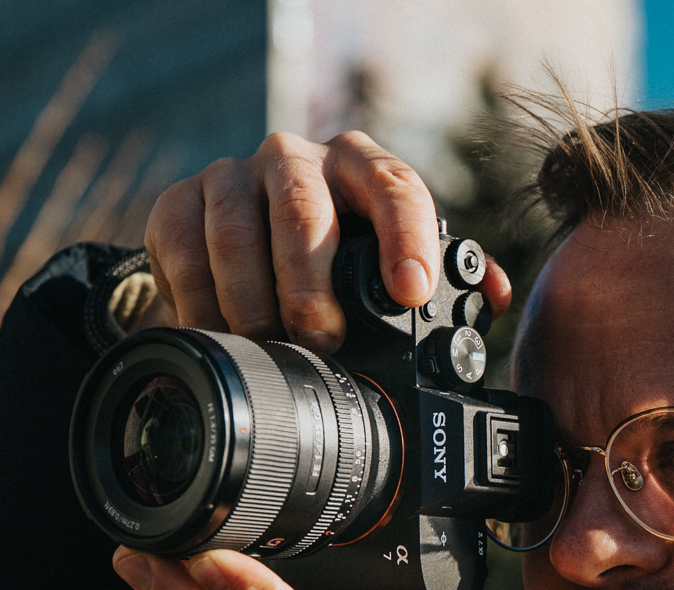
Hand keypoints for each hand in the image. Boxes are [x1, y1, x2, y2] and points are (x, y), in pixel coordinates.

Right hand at [144, 131, 512, 352]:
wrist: (239, 243)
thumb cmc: (331, 257)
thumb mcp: (387, 262)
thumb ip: (446, 281)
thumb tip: (495, 301)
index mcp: (362, 167)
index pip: (395, 186)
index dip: (405, 238)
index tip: (410, 293)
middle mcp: (297, 159)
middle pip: (303, 208)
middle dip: (310, 283)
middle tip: (320, 339)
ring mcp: (232, 175)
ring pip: (235, 230)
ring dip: (250, 299)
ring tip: (267, 346)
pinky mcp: (178, 201)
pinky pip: (181, 246)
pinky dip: (198, 298)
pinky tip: (215, 330)